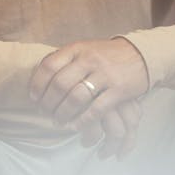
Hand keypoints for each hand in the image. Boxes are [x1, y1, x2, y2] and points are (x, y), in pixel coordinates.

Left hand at [29, 38, 148, 156]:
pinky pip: (96, 109)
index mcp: (78, 48)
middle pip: (60, 84)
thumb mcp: (85, 49)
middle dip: (48, 103)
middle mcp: (90, 59)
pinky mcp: (119, 89)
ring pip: (75, 98)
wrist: (141, 54)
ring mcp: (105, 74)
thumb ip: (66, 59)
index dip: (37, 84)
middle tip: (44, 113)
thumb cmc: (106, 55)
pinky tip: (75, 126)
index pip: (49, 66)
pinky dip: (82, 121)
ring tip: (58, 121)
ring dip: (63, 114)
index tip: (33, 97)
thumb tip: (39, 76)